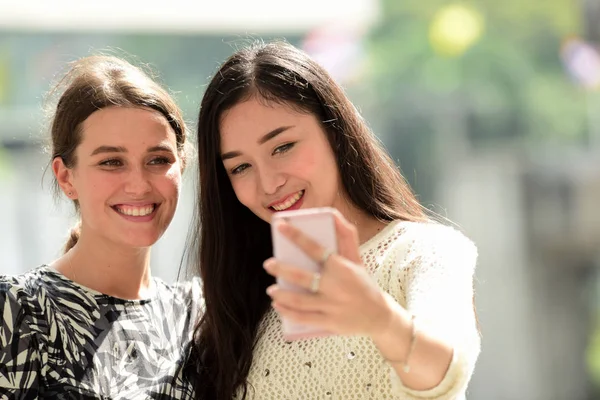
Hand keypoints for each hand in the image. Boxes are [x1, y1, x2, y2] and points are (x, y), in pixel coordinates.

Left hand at [263, 210, 392, 336]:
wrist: (379, 316)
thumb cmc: (364, 283)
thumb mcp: (357, 259)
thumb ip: (346, 236)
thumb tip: (334, 214)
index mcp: (342, 267)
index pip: (315, 248)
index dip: (296, 235)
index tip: (280, 225)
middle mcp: (336, 287)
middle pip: (302, 277)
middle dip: (281, 269)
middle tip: (268, 264)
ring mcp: (332, 306)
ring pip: (299, 301)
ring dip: (281, 294)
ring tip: (271, 289)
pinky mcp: (329, 323)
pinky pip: (303, 318)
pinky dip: (287, 312)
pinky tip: (277, 305)